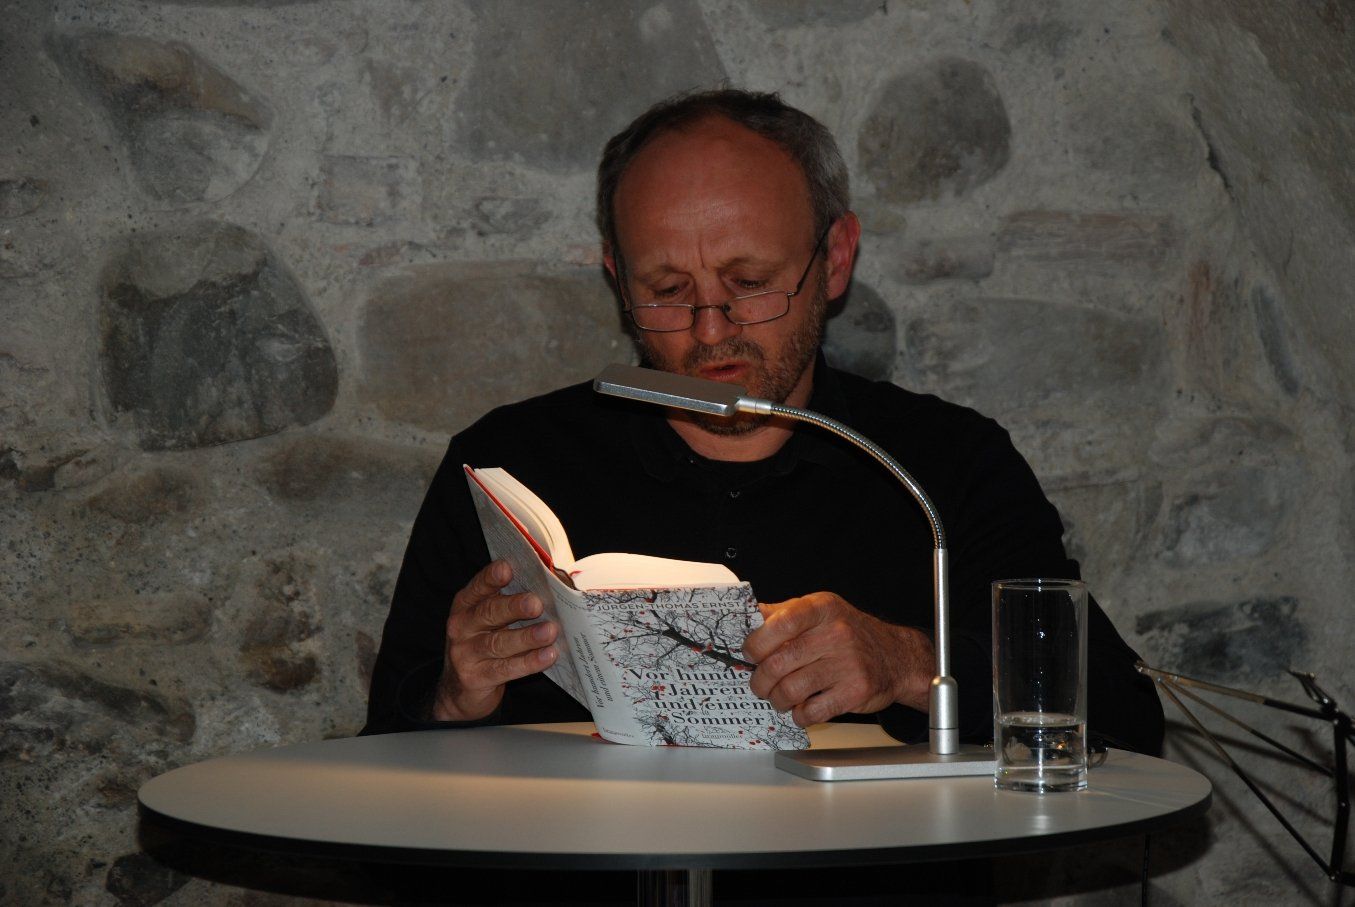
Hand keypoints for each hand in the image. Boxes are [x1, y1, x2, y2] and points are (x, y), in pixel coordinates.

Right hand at [432, 560, 558, 721]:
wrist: (458, 690)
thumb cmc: (483, 645)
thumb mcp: (488, 622)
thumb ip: (509, 604)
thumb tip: (551, 587)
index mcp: (465, 605)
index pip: (478, 587)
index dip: (492, 578)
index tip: (508, 568)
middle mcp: (461, 626)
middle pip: (489, 613)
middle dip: (514, 607)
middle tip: (536, 604)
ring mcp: (465, 653)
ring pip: (498, 643)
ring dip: (527, 636)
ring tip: (550, 631)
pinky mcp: (475, 678)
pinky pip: (506, 669)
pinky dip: (529, 662)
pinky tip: (548, 655)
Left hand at [742, 592, 933, 726]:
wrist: (895, 656)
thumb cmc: (849, 633)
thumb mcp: (819, 610)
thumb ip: (783, 614)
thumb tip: (745, 617)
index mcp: (821, 608)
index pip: (779, 623)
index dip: (756, 643)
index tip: (749, 654)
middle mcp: (836, 633)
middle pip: (778, 663)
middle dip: (760, 680)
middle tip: (760, 684)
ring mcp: (847, 663)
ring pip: (790, 690)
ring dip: (777, 700)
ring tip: (779, 698)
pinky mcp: (854, 691)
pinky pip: (811, 711)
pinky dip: (799, 715)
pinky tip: (801, 708)